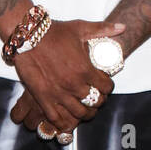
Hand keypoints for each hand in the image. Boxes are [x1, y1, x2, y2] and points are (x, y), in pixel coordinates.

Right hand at [9, 19, 124, 133]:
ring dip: (85, 113)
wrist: (28, 35)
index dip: (108, 88)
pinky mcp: (43, 98)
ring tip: (85, 109)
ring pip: (79, 113)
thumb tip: (122, 27)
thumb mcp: (81, 28)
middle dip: (98, 101)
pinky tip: (67, 120)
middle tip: (96, 98)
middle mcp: (74, 84)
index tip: (105, 86)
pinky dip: (64, 122)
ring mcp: (58, 93)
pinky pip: (57, 118)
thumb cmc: (54, 32)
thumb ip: (102, 29)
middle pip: (95, 102)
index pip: (106, 87)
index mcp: (85, 69)